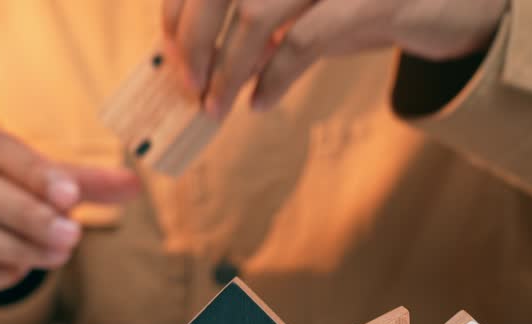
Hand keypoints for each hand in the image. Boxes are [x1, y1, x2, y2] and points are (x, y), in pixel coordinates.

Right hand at [0, 120, 140, 297]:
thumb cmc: (12, 185)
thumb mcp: (49, 178)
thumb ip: (87, 182)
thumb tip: (135, 185)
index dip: (33, 173)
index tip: (71, 198)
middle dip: (28, 216)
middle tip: (72, 236)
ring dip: (17, 246)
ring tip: (60, 254)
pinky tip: (23, 270)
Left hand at [163, 0, 506, 116]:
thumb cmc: (361, 2)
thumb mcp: (301, 3)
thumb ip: (256, 18)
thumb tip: (194, 57)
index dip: (179, 9)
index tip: (170, 51)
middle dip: (195, 41)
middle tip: (189, 87)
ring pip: (256, 14)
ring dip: (228, 69)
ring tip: (217, 106)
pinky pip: (304, 41)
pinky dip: (276, 78)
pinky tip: (261, 102)